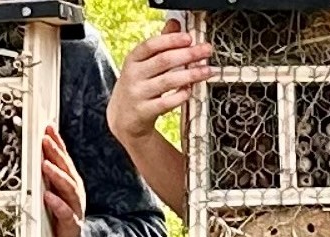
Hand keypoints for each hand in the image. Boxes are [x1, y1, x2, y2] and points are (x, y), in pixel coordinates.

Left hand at [40, 126, 86, 236]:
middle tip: (45, 139)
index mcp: (69, 184)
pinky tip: (48, 196)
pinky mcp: (71, 226)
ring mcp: (74, 209)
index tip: (48, 127)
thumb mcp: (52, 193)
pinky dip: (57, 204)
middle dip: (57, 154)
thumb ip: (47, 176)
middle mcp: (74, 194)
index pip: (64, 159)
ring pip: (69, 189)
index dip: (58, 143)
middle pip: (67, 170)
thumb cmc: (58, 218)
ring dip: (57, 176)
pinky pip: (66, 214)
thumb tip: (36, 153)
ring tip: (46, 165)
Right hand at [112, 21, 210, 141]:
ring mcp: (138, 94)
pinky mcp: (145, 111)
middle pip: (163, 61)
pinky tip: (190, 90)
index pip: (151, 45)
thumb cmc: (137, 86)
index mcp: (133, 60)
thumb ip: (160, 45)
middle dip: (188, 54)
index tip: (188, 38)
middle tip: (205, 51)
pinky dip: (181, 95)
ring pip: (168, 81)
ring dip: (191, 74)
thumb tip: (174, 24)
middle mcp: (134, 75)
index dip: (171, 40)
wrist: (123, 118)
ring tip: (206, 70)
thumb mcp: (142, 64)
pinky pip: (166, 102)